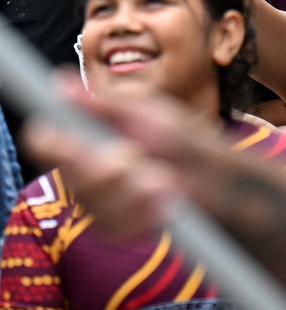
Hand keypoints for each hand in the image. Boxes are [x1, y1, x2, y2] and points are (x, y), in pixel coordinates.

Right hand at [23, 79, 214, 236]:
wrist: (217, 178)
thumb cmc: (180, 136)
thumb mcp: (146, 111)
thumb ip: (104, 104)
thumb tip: (60, 81)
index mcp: (85, 135)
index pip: (45, 141)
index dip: (48, 142)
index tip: (56, 135)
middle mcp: (82, 170)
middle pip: (68, 176)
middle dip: (100, 169)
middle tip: (130, 157)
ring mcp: (97, 201)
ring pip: (93, 201)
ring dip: (132, 188)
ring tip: (163, 178)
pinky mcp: (114, 227)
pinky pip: (114, 224)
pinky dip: (144, 210)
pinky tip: (164, 198)